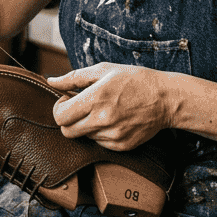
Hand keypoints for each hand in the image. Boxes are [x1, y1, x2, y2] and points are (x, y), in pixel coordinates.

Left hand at [49, 63, 178, 150]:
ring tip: (103, 110)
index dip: (59, 108)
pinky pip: (99, 143)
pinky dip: (101, 133)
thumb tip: (50, 81)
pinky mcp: (122, 146)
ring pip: (84, 137)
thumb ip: (73, 77)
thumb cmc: (134, 80)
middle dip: (69, 119)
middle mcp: (103, 119)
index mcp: (96, 98)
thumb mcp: (103, 70)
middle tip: (81, 107)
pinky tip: (114, 119)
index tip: (68, 100)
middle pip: (67, 131)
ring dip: (86, 125)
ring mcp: (113, 135)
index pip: (60, 116)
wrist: (166, 98)